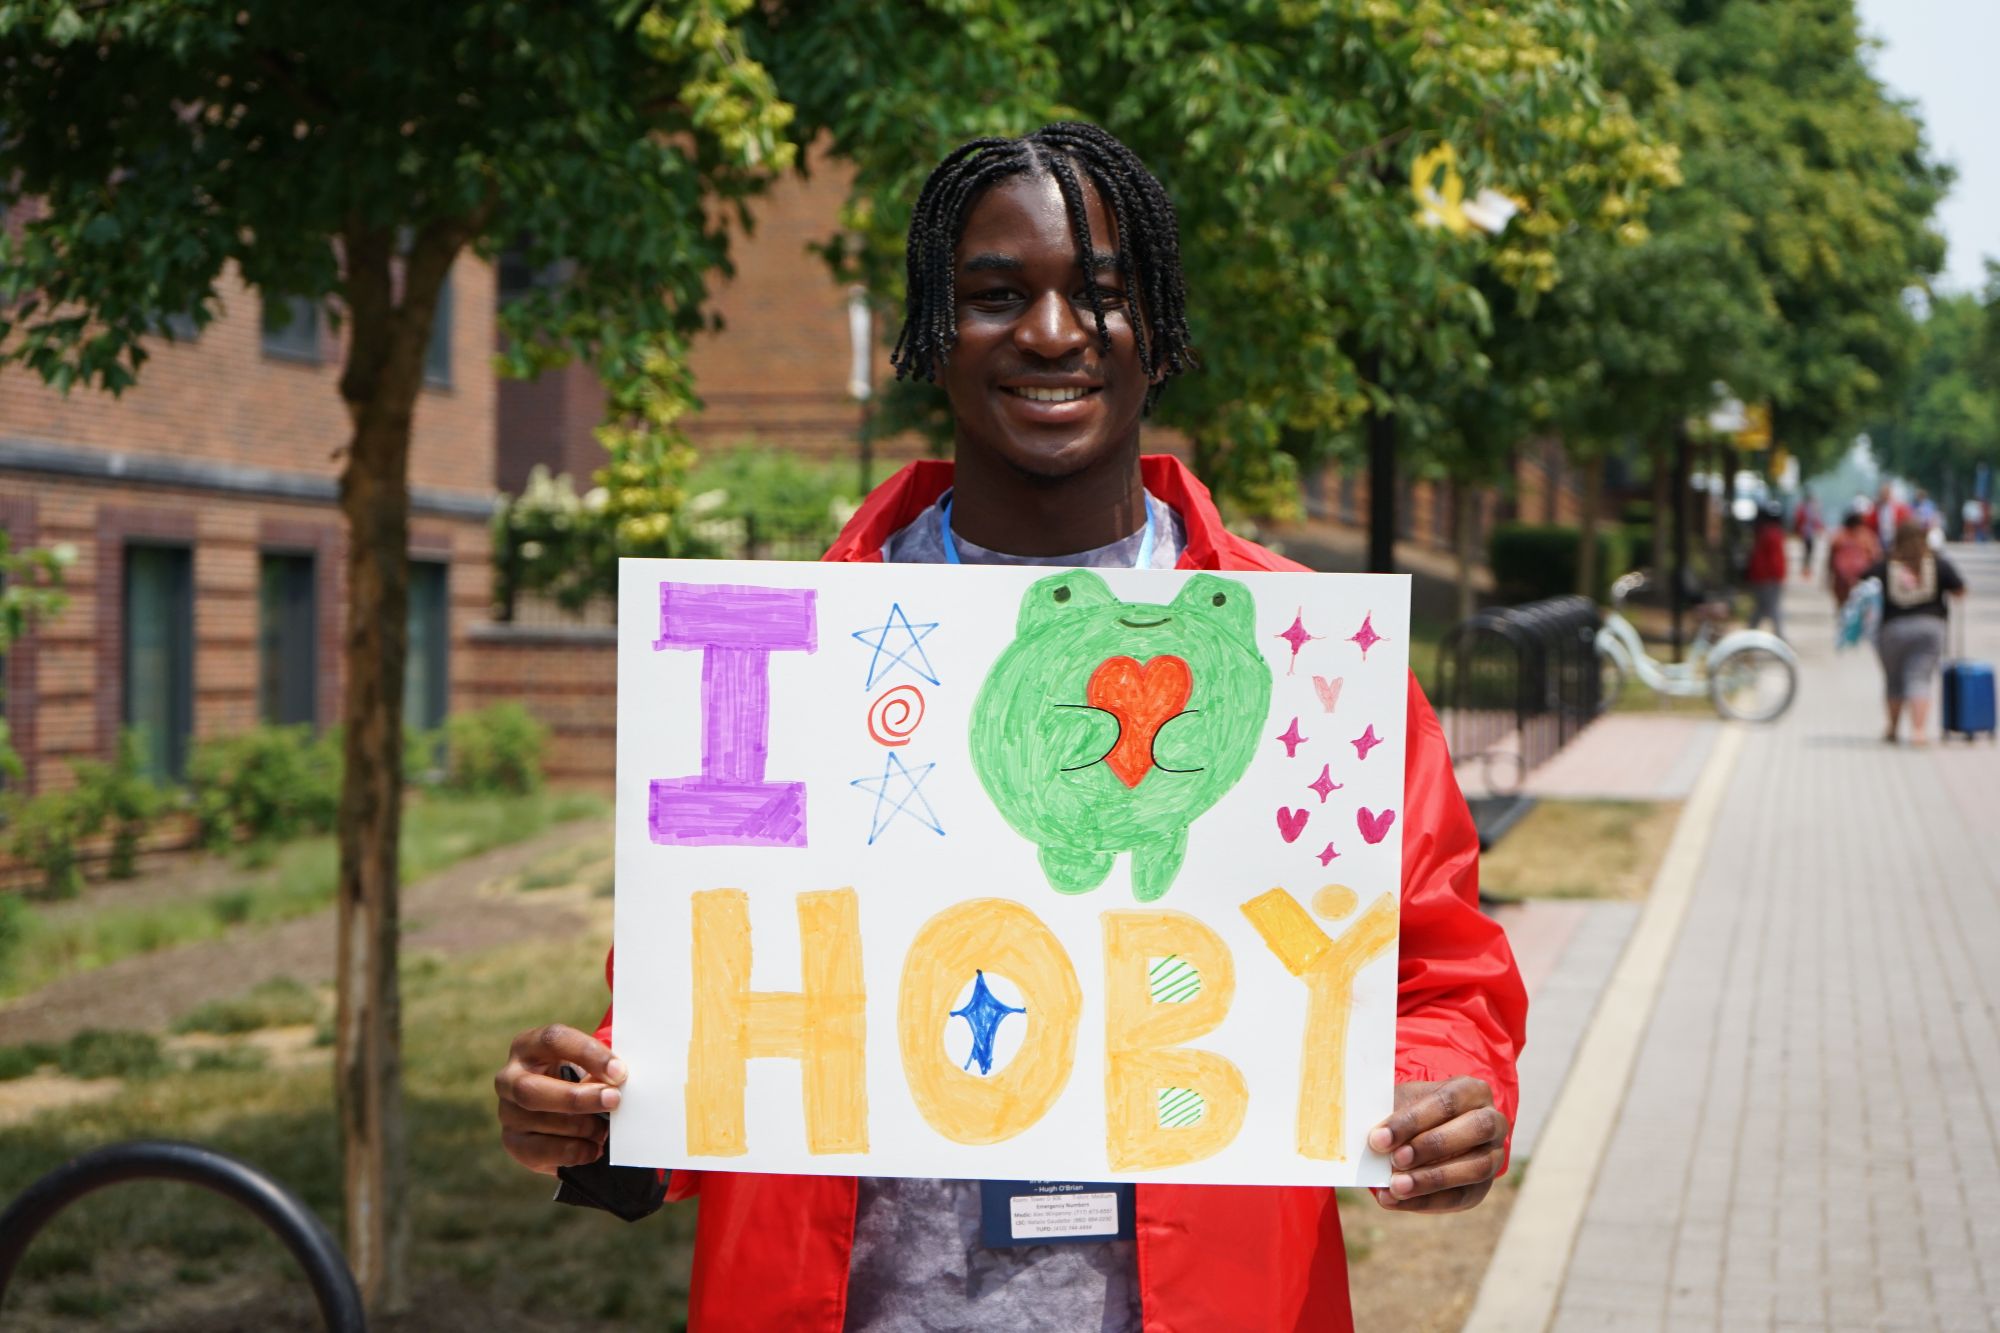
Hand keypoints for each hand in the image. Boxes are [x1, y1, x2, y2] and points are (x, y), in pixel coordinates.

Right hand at [495, 1023, 626, 1174]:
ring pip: (537, 1121)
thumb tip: (618, 1077)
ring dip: (580, 1126)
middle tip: (613, 1101)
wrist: (564, 1109)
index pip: (553, 1040)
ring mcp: (507, 1111)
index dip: (588, 1054)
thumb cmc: (579, 1076)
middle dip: (577, 1098)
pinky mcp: (513, 1142)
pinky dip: (572, 1151)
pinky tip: (593, 1148)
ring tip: (604, 1129)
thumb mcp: (588, 1064)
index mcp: (529, 1045)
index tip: (618, 1071)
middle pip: (532, 1089)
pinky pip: (539, 1151)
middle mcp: (509, 1077)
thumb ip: (601, 1068)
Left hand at [1367, 1077, 1507, 1212]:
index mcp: (1472, 1091)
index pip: (1447, 1101)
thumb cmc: (1413, 1112)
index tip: (1379, 1138)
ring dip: (1431, 1180)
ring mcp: (1493, 1156)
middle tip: (1394, 1160)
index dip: (1413, 1121)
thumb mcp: (1403, 1102)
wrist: (1427, 1131)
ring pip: (1474, 1168)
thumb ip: (1390, 1112)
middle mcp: (1492, 1122)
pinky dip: (1424, 1201)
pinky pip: (1459, 1197)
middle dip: (1431, 1146)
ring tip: (1395, 1186)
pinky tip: (1396, 1200)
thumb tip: (1368, 1133)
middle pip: (1474, 1130)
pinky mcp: (1482, 1188)